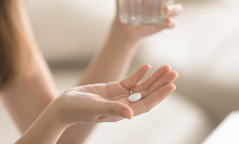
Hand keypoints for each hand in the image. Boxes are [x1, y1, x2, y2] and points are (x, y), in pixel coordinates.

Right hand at [53, 64, 177, 124]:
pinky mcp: (113, 89)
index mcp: (123, 112)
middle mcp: (124, 105)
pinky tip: (147, 67)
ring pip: (141, 87)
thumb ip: (112, 110)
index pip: (146, 104)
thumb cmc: (77, 109)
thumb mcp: (95, 108)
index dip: (159, 95)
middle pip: (147, 94)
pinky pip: (130, 81)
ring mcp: (120, 96)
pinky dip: (139, 74)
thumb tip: (130, 115)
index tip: (171, 85)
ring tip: (166, 68)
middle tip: (173, 73)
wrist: (64, 106)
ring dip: (153, 78)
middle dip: (160, 84)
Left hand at [112, 0, 182, 40]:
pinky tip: (168, 22)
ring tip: (166, 10)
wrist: (123, 26)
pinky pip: (171, 24)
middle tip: (164, 4)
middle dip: (171, 1)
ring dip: (174, 9)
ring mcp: (164, 14)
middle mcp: (162, 2)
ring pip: (177, 9)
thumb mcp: (121, 0)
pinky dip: (171, 23)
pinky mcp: (162, 25)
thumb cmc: (124, 8)